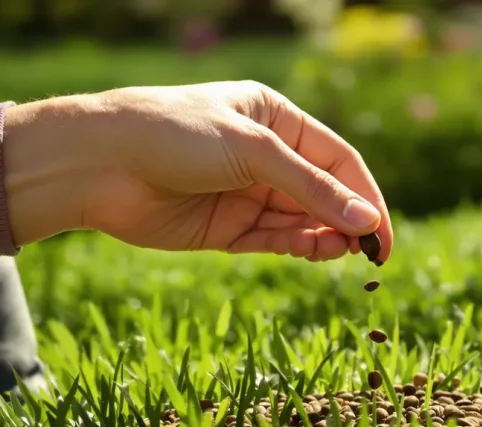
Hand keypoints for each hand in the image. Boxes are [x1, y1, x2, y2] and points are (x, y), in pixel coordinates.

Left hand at [1, 81, 392, 262]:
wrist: (98, 163)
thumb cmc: (176, 134)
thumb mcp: (253, 151)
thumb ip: (312, 189)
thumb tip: (367, 222)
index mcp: (277, 120)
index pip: (338, 160)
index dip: (365, 194)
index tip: (383, 230)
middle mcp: (267, 157)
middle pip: (325, 193)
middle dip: (349, 220)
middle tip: (372, 251)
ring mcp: (248, 193)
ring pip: (303, 221)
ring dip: (327, 237)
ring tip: (346, 252)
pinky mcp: (228, 229)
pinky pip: (276, 240)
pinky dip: (300, 248)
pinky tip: (319, 252)